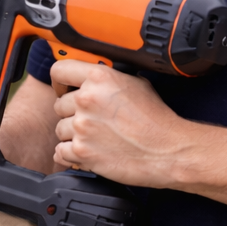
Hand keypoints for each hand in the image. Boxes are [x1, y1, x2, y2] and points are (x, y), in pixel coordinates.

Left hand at [48, 60, 197, 188]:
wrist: (167, 150)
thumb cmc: (156, 119)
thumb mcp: (136, 83)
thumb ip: (110, 79)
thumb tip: (96, 79)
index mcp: (99, 77)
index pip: (59, 71)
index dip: (60, 82)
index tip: (64, 89)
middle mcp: (87, 99)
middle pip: (59, 104)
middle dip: (72, 113)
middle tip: (91, 121)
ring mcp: (82, 126)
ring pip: (60, 129)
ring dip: (73, 135)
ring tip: (95, 138)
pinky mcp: (82, 151)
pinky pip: (61, 152)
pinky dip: (71, 155)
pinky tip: (89, 152)